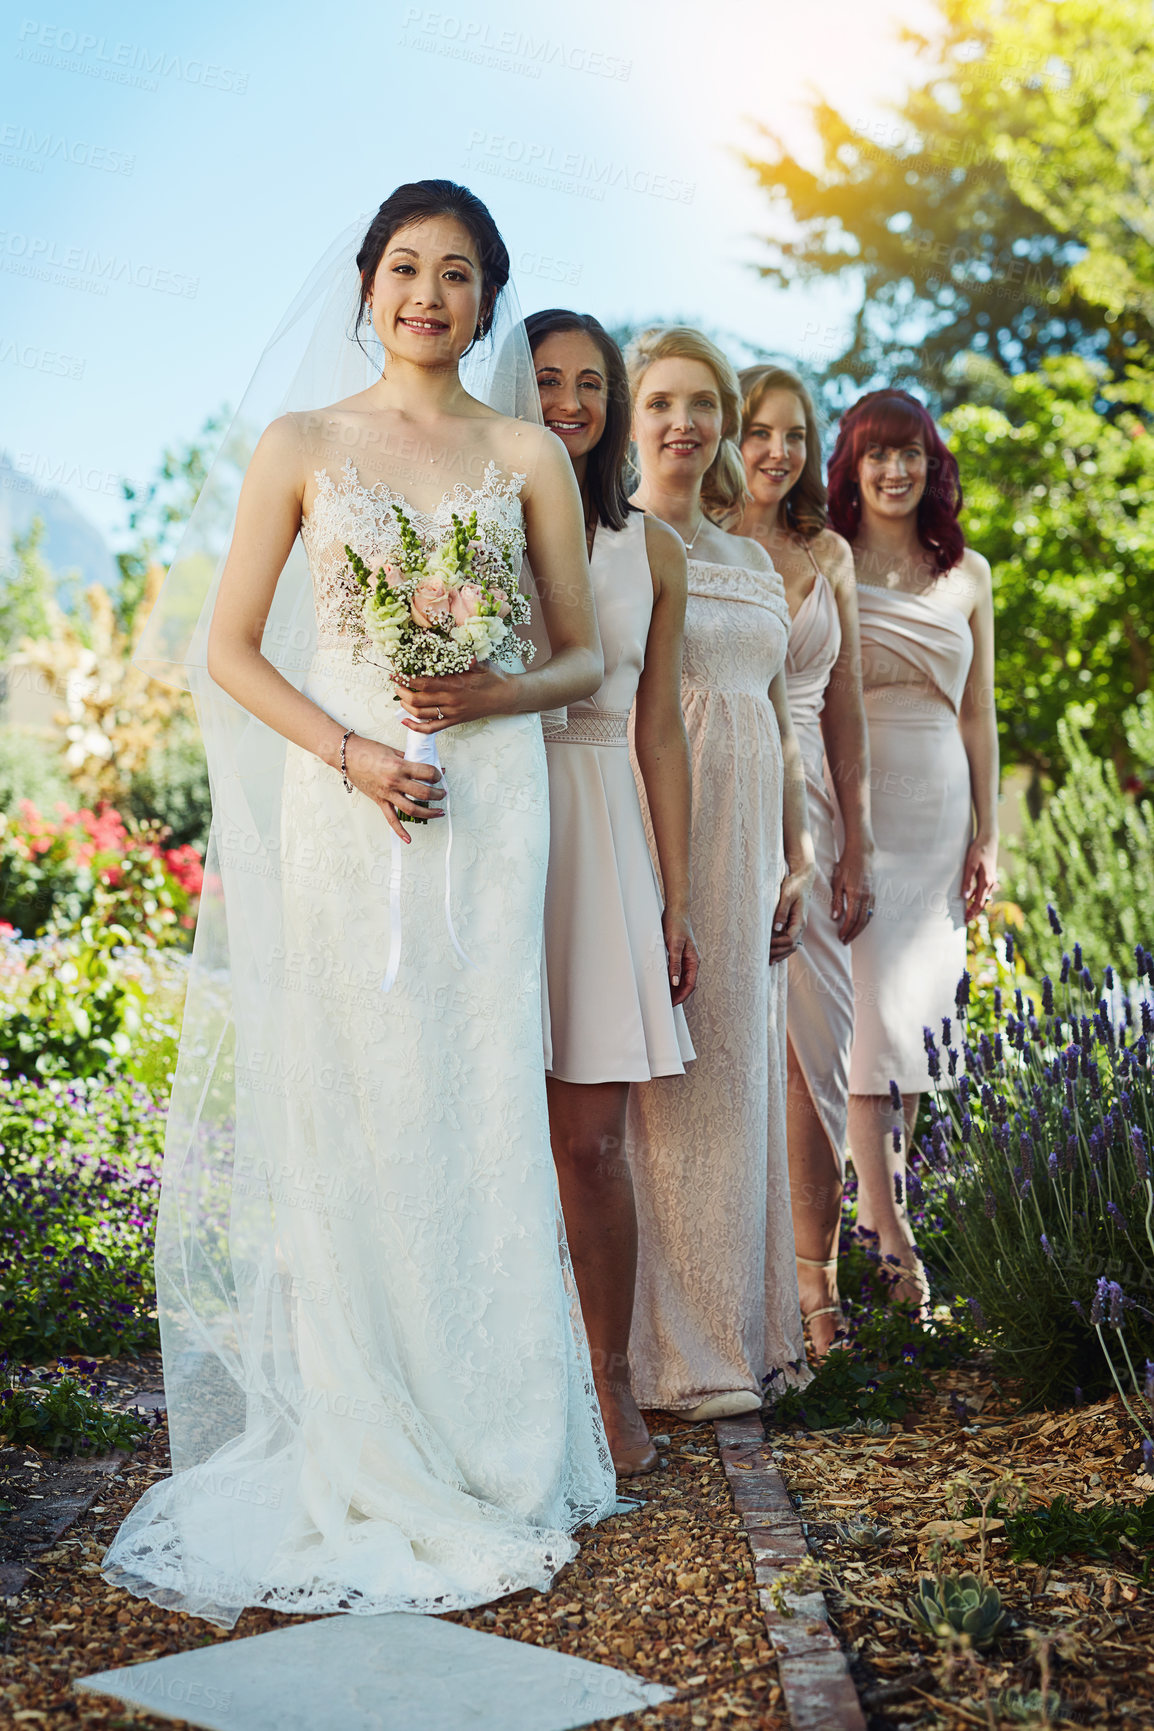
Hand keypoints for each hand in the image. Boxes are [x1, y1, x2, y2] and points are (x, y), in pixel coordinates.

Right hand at [344, 733, 444, 843]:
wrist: (347, 756)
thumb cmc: (368, 751)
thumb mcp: (394, 751)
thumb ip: (411, 760)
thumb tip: (429, 765)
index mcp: (400, 766)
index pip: (427, 773)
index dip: (437, 775)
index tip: (439, 776)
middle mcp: (394, 781)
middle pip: (423, 793)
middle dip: (437, 795)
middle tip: (442, 794)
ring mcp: (387, 793)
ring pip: (412, 809)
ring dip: (428, 813)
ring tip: (438, 812)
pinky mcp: (379, 801)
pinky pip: (391, 819)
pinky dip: (400, 831)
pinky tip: (408, 839)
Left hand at [393, 660, 513, 732]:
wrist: (507, 696)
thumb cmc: (493, 677)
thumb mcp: (480, 661)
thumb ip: (463, 655)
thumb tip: (449, 642)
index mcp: (455, 684)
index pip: (423, 682)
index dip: (406, 678)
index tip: (397, 671)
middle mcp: (451, 700)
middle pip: (417, 700)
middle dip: (402, 691)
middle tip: (396, 683)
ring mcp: (452, 713)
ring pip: (421, 714)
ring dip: (406, 706)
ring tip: (400, 696)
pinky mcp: (454, 721)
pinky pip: (431, 728)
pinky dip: (415, 727)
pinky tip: (405, 721)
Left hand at [662, 908, 698, 1006]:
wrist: (676, 910)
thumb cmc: (676, 925)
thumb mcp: (674, 946)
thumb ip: (675, 964)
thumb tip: (675, 982)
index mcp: (694, 961)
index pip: (690, 984)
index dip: (681, 996)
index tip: (672, 1004)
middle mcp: (692, 961)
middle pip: (686, 983)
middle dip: (677, 994)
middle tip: (666, 1003)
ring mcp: (686, 957)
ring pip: (681, 978)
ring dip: (674, 987)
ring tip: (663, 995)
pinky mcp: (679, 953)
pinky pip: (676, 970)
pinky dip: (670, 978)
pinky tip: (662, 981)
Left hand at [770, 862, 813, 964]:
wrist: (803, 879)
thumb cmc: (794, 885)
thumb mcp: (786, 896)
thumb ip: (781, 912)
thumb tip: (776, 928)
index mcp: (799, 920)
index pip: (790, 939)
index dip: (778, 945)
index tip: (766, 946)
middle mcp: (800, 926)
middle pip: (792, 946)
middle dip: (779, 953)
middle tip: (765, 958)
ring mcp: (798, 926)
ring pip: (792, 946)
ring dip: (781, 954)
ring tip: (769, 961)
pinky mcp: (794, 924)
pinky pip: (790, 941)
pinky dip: (783, 949)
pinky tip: (774, 953)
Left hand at [831, 838, 875, 943]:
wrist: (862, 853)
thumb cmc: (846, 865)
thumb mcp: (837, 881)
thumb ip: (836, 900)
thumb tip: (835, 917)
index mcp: (856, 895)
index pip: (851, 918)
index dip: (846, 930)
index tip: (840, 937)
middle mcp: (866, 897)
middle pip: (861, 922)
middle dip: (853, 933)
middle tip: (845, 941)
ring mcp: (871, 896)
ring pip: (867, 918)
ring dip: (859, 929)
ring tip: (851, 936)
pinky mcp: (874, 894)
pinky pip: (871, 912)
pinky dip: (865, 921)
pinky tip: (859, 924)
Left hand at [962, 834, 998, 921]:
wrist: (988, 839)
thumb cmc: (978, 851)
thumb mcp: (970, 866)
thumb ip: (967, 881)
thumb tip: (965, 898)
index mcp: (986, 882)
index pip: (979, 903)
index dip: (972, 913)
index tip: (966, 920)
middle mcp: (990, 883)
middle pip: (983, 903)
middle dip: (975, 913)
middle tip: (966, 921)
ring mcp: (991, 880)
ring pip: (984, 897)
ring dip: (976, 905)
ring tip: (968, 912)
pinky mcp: (989, 876)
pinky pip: (984, 890)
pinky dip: (978, 896)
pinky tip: (971, 898)